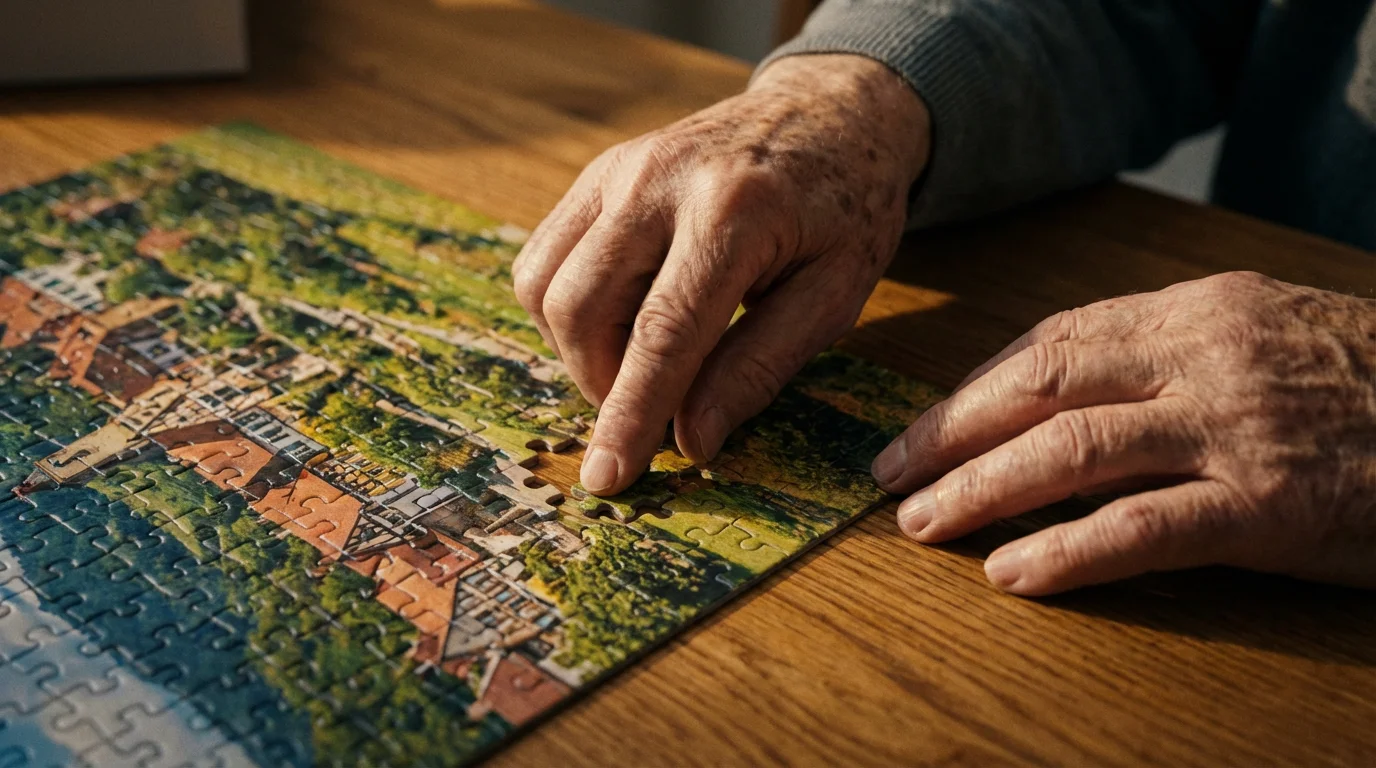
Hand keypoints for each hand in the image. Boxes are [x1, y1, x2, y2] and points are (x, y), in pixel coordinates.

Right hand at [513, 54, 929, 494]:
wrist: (829, 113)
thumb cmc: (845, 209)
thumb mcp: (835, 294)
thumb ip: (760, 366)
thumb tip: (692, 438)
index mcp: (734, 211)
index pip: (662, 333)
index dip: (630, 415)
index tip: (608, 479)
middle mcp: (659, 180)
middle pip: (583, 310)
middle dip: (602, 386)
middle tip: (651, 413)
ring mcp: (618, 169)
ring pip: (545, 285)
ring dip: (579, 351)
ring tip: (640, 365)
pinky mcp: (598, 173)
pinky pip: (544, 257)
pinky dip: (566, 310)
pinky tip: (622, 322)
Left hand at [871, 271, 1375, 595]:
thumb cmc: (1366, 382)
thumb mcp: (1266, 333)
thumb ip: (1169, 350)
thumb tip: (1063, 388)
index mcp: (1197, 310)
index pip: (1054, 342)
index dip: (976, 388)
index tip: (924, 427)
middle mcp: (1204, 356)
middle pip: (1043, 387)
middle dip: (952, 432)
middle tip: (891, 474)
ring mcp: (1236, 428)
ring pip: (1075, 450)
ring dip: (983, 490)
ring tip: (921, 524)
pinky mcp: (1270, 504)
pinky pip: (1146, 528)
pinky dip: (1069, 552)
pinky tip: (1013, 576)